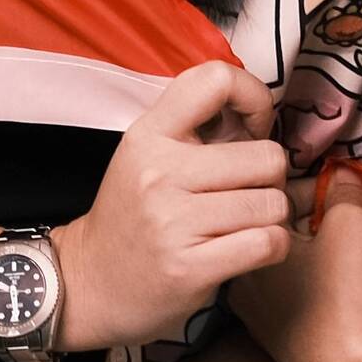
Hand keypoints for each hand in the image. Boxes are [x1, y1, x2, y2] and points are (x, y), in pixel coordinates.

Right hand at [54, 61, 291, 349]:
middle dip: (270, 178)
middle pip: (267, 156)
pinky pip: (268, 243)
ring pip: (273, 203)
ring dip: (271, 217)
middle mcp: (159, 171)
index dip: (255, 97)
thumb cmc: (133, 215)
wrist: (88, 282)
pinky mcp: (189, 267)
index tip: (254, 127)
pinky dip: (272, 247)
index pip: (216, 79)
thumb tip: (264, 114)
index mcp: (149, 134)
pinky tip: (248, 248)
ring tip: (244, 223)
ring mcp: (172, 221)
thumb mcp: (148, 155)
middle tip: (247, 192)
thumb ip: (198, 129)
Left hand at [230, 173, 361, 361]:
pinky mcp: (271, 340)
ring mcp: (251, 313)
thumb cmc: (345, 294)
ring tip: (348, 252)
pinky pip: (287, 296)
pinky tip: (337, 289)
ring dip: (311, 252)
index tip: (344, 194)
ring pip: (281, 265)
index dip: (317, 190)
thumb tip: (343, 172)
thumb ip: (345, 190)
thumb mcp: (350, 225)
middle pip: (276, 231)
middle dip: (312, 219)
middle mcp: (239, 276)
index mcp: (246, 241)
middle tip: (350, 220)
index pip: (276, 199)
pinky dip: (309, 284)